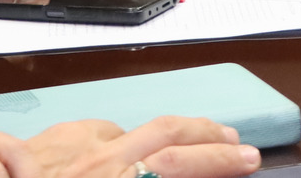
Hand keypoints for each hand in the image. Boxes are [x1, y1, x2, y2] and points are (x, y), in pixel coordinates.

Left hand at [28, 117, 261, 177]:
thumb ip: (143, 172)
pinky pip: (95, 131)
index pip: (181, 165)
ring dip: (169, 131)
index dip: (219, 161)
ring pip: (134, 128)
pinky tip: (123, 140)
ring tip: (195, 134)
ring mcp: (75, 148)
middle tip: (237, 143)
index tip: (249, 159)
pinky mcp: (51, 142)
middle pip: (167, 136)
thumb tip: (165, 170)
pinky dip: (119, 135)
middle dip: (208, 137)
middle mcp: (100, 162)